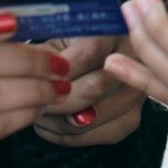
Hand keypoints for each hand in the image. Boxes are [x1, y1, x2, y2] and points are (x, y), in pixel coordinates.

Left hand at [32, 35, 146, 147]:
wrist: (100, 58)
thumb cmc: (71, 46)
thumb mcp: (58, 37)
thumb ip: (47, 53)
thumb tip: (31, 73)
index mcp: (113, 31)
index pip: (88, 54)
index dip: (59, 72)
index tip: (35, 80)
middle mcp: (134, 61)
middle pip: (93, 89)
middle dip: (55, 100)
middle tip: (33, 101)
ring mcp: (136, 92)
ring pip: (92, 117)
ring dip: (58, 121)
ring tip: (41, 112)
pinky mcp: (132, 118)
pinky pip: (96, 135)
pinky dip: (68, 135)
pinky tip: (53, 125)